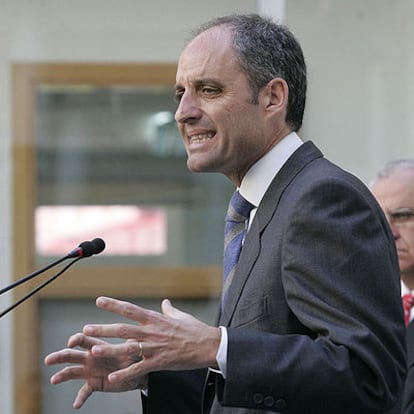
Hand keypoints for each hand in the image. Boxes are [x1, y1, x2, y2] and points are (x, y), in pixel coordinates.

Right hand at [44, 333, 146, 408]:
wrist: (137, 372)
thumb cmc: (135, 355)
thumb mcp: (133, 348)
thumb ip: (131, 344)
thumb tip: (135, 337)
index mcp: (98, 345)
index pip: (83, 340)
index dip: (76, 339)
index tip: (71, 342)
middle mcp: (90, 357)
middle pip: (71, 355)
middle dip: (60, 356)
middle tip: (48, 360)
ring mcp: (90, 371)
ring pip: (72, 372)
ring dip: (62, 375)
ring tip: (54, 379)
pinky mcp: (94, 384)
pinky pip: (84, 391)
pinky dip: (80, 398)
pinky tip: (76, 405)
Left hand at [81, 296, 220, 384]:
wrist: (208, 344)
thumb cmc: (195, 329)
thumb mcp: (180, 316)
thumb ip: (169, 310)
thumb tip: (165, 302)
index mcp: (155, 319)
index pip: (130, 309)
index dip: (114, 305)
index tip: (98, 301)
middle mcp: (152, 331)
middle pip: (123, 329)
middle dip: (103, 330)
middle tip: (85, 330)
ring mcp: (155, 347)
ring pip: (128, 348)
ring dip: (109, 350)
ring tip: (92, 351)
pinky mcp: (160, 361)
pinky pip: (139, 368)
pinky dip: (125, 373)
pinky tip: (112, 378)